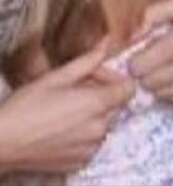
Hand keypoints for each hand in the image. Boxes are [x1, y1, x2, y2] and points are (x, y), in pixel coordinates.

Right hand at [0, 39, 132, 173]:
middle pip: (114, 106)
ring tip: (63, 111)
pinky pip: (91, 144)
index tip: (93, 77)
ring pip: (102, 125)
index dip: (113, 79)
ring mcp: (91, 148)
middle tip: (72, 91)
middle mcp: (100, 128)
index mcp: (97, 104)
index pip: (129, 88)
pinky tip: (60, 129)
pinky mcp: (80, 162)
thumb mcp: (56, 77)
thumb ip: (88, 60)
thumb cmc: (25, 107)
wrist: (1, 143)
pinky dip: (81, 135)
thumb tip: (108, 41)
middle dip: (99, 95)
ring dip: (90, 116)